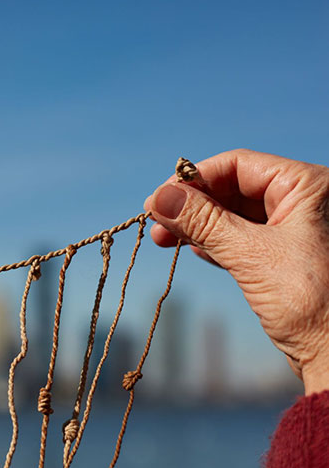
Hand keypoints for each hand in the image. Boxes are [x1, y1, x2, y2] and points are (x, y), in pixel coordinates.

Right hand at [145, 149, 328, 395]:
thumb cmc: (312, 302)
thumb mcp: (249, 255)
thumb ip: (202, 222)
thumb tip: (157, 199)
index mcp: (309, 186)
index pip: (238, 165)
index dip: (193, 180)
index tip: (157, 201)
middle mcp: (305, 202)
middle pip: (233, 188)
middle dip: (192, 205)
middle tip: (156, 222)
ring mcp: (297, 230)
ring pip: (235, 214)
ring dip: (198, 225)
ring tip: (163, 238)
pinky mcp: (287, 257)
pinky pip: (243, 238)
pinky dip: (215, 242)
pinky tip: (192, 249)